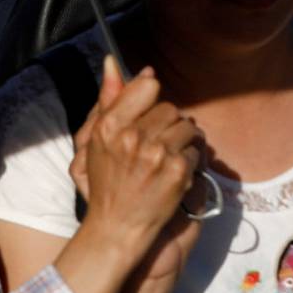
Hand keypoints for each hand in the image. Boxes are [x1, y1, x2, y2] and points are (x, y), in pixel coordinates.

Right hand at [76, 62, 201, 268]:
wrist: (116, 230)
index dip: (152, 103)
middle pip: (170, 108)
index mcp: (109, 127)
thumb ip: (109, 101)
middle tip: (157, 149)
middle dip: (168, 126)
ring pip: (187, 127)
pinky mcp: (177, 170)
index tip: (149, 119)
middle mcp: (132, 137)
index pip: (147, 88)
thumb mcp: (96, 142)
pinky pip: (196, 148)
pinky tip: (174, 175)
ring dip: (182, 142)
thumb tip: (113, 62)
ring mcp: (156, 154)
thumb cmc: (108, 184)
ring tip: (166, 161)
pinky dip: (190, 161)